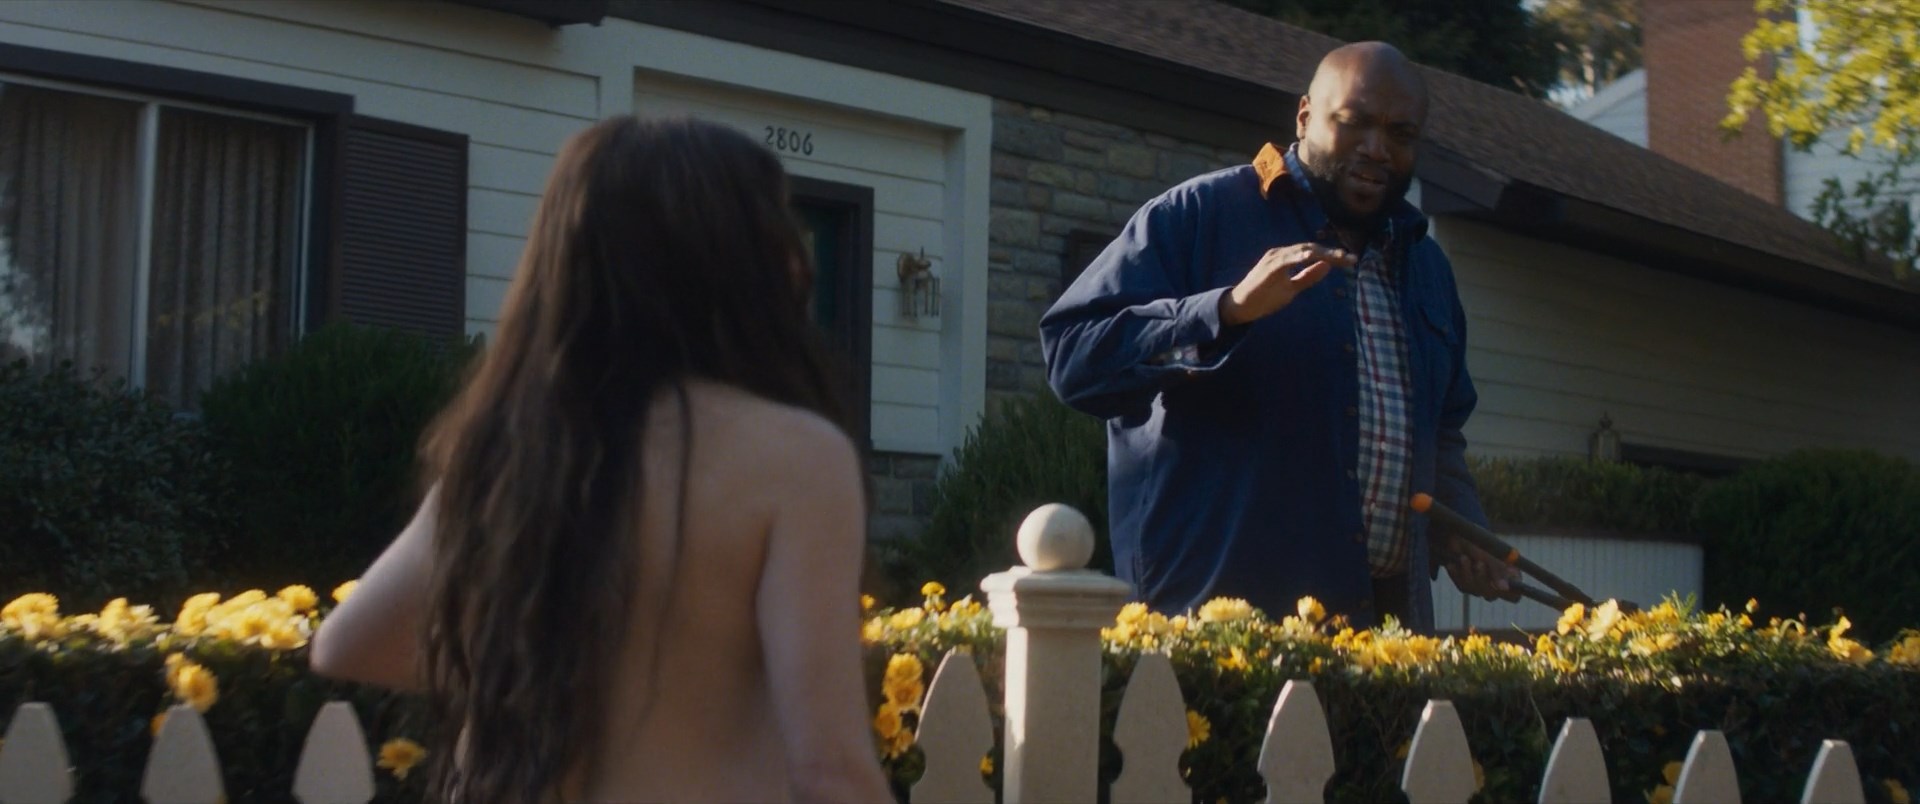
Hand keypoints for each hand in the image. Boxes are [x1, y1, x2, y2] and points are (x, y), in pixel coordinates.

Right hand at [1218, 243, 1355, 326]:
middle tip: (1351, 259)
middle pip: (1311, 248)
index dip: (1332, 255)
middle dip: (1332, 253)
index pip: (1314, 253)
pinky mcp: (1268, 266)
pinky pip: (1286, 259)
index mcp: (1287, 258)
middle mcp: (1281, 253)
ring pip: (1301, 250)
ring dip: (1321, 253)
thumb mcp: (1292, 288)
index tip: (1351, 261)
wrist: (1241, 306)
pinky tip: (1311, 257)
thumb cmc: (1264, 297)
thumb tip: (1327, 266)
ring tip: (1338, 257)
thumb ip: (1308, 277)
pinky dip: (1299, 256)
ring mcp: (1274, 258)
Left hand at [1441, 536, 1521, 601]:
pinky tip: (1452, 564)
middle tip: (1479, 563)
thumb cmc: (1480, 542)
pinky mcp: (1465, 585)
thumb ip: (1498, 570)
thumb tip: (1504, 588)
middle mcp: (1495, 585)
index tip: (1502, 585)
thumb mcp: (1490, 553)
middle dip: (1482, 578)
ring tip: (1464, 558)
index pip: (1514, 595)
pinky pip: (1462, 586)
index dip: (1510, 593)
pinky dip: (1457, 575)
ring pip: (1475, 591)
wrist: (1459, 535)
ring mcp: (1480, 586)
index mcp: (1509, 576)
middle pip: (1492, 595)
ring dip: (1468, 574)